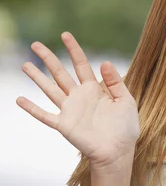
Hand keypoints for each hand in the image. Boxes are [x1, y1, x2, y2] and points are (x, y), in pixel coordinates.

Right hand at [16, 32, 139, 169]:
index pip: (81, 64)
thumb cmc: (125, 127)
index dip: (74, 49)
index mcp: (95, 89)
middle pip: (60, 73)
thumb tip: (105, 61)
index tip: (65, 34)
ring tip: (25, 64)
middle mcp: (80, 97)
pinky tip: (19, 99)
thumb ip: (116, 82)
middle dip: (48, 58)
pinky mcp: (64, 125)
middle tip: (35, 44)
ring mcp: (70, 110)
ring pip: (50, 89)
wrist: (118, 151)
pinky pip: (45, 115)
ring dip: (37, 77)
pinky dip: (32, 108)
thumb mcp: (126, 100)